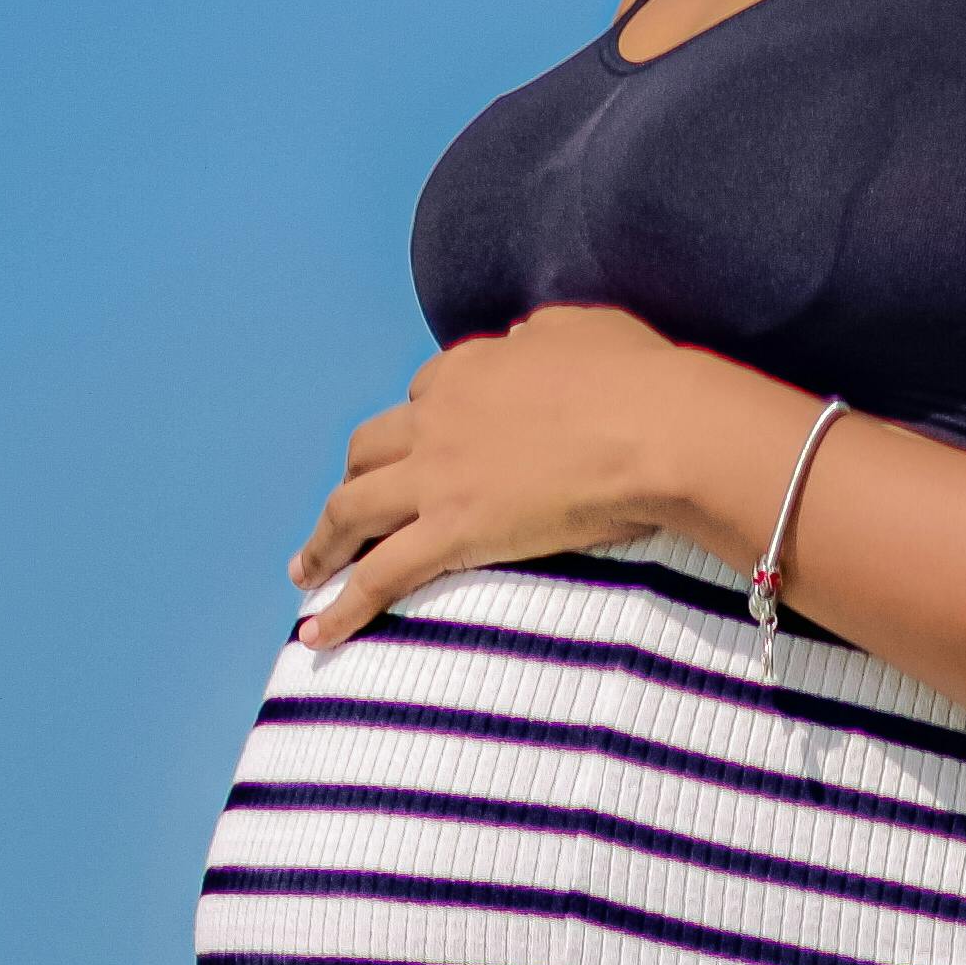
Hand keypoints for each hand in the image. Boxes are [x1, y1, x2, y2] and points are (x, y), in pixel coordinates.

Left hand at [290, 308, 745, 652]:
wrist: (659, 429)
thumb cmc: (641, 380)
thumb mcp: (585, 329)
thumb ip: (546, 335)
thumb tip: (531, 342)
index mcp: (471, 368)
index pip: (423, 395)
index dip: (420, 424)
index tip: (425, 449)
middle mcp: (439, 417)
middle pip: (368, 449)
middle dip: (353, 478)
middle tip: (346, 513)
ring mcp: (438, 477)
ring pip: (350, 509)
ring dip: (322, 543)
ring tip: (306, 573)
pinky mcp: (452, 531)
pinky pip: (380, 575)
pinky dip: (343, 607)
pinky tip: (317, 635)